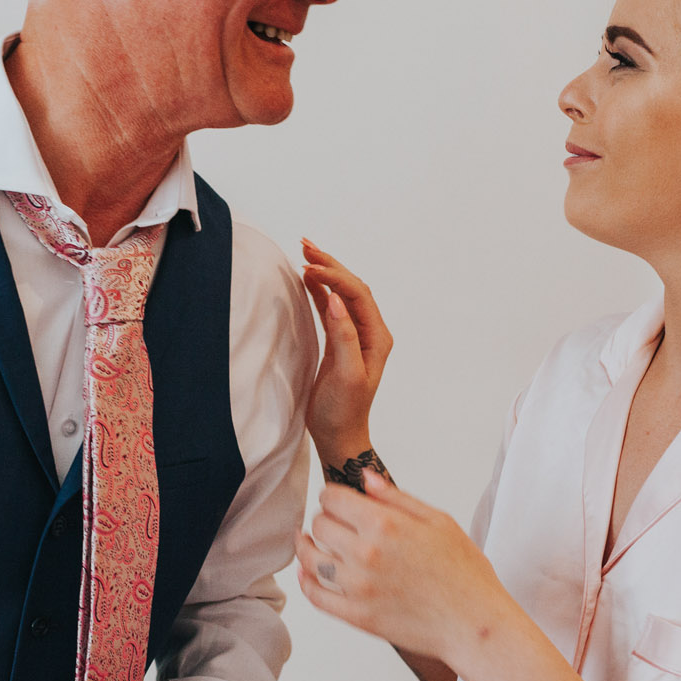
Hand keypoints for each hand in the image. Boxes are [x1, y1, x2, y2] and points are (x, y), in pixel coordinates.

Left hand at [295, 471, 513, 663]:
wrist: (475, 623)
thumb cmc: (465, 572)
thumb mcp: (439, 521)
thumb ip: (397, 498)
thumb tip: (365, 478)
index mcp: (385, 525)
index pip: (332, 499)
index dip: (332, 495)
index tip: (337, 500)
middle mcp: (365, 554)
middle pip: (319, 525)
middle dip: (324, 519)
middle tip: (334, 522)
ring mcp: (358, 588)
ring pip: (311, 559)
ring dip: (308, 546)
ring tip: (309, 541)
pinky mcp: (357, 616)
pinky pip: (316, 596)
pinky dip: (306, 581)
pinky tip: (307, 571)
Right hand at [300, 240, 391, 467]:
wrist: (339, 435)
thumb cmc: (344, 410)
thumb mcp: (346, 375)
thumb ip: (343, 336)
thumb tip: (334, 299)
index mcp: (376, 337)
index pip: (356, 294)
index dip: (334, 277)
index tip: (309, 268)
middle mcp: (369, 332)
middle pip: (350, 288)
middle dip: (330, 265)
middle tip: (305, 245)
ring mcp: (354, 336)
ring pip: (340, 294)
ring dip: (324, 273)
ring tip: (304, 253)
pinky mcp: (339, 343)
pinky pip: (330, 309)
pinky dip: (318, 291)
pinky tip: (305, 280)